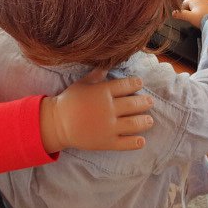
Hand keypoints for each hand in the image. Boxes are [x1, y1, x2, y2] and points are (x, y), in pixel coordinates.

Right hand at [39, 69, 153, 152]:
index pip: (126, 85)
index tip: (140, 84)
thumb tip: (108, 64)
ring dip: (145, 121)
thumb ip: (97, 75)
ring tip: (149, 120)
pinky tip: (142, 140)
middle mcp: (109, 108)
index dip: (136, 83)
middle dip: (145, 102)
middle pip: (134, 104)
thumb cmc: (70, 100)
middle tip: (150, 102)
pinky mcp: (106, 142)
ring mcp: (108, 126)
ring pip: (134, 123)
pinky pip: (125, 143)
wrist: (57, 123)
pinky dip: (136, 142)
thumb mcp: (82, 83)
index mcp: (103, 92)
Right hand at [171, 0, 207, 28]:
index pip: (186, 2)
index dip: (184, 7)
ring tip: (206, 19)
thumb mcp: (190, 18)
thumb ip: (181, 15)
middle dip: (196, 9)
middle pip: (197, 3)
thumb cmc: (204, 20)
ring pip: (207, 4)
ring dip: (206, 10)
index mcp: (195, 2)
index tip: (185, 13)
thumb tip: (173, 13)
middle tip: (196, 19)